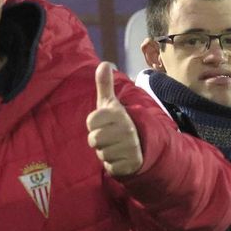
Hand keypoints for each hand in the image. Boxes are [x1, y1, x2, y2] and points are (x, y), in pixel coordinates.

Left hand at [86, 62, 142, 177]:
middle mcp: (125, 129)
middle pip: (93, 139)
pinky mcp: (129, 164)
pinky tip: (119, 158)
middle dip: (98, 140)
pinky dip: (111, 164)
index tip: (103, 123)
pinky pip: (109, 166)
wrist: (139, 146)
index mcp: (118, 114)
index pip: (91, 121)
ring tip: (114, 146)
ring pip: (100, 153)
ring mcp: (129, 147)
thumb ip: (104, 86)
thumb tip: (103, 63)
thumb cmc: (117, 124)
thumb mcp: (110, 104)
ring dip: (104, 152)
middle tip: (109, 137)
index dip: (93, 124)